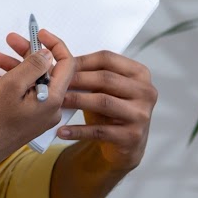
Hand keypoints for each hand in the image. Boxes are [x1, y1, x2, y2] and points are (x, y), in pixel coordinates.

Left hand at [0, 30, 156, 174]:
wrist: (127, 145)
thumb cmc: (111, 111)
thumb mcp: (103, 88)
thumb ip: (87, 72)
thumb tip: (53, 53)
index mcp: (139, 73)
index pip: (107, 59)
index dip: (80, 59)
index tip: (57, 59)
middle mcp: (145, 91)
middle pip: (105, 78)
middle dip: (75, 78)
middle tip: (51, 81)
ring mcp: (140, 114)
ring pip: (102, 101)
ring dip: (75, 100)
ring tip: (55, 102)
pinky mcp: (132, 136)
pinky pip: (100, 131)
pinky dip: (78, 130)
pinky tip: (61, 130)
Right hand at [0, 39, 73, 167]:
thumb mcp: (12, 84)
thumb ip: (33, 65)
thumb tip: (48, 53)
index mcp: (53, 99)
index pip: (67, 64)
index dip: (54, 44)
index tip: (38, 34)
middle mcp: (52, 107)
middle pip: (47, 71)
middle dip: (28, 54)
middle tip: (10, 41)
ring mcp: (41, 114)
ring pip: (34, 82)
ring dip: (16, 67)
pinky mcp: (30, 118)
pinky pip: (26, 94)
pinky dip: (13, 84)